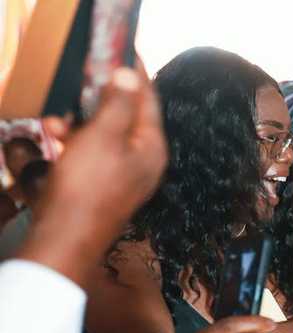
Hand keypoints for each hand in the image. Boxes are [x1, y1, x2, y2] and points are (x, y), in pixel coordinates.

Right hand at [23, 67, 166, 286]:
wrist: (68, 235)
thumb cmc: (88, 188)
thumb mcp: (103, 136)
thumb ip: (118, 103)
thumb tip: (130, 75)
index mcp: (152, 148)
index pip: (149, 100)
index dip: (136, 73)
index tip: (123, 52)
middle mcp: (144, 161)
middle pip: (126, 115)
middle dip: (99, 99)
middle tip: (81, 85)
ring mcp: (125, 174)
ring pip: (104, 134)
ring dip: (80, 122)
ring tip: (57, 122)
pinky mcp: (104, 184)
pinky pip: (92, 153)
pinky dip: (75, 142)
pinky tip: (56, 141)